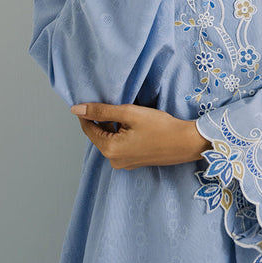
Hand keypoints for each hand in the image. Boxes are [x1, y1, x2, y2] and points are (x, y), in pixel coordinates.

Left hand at [71, 102, 210, 169]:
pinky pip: (121, 145)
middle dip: (104, 119)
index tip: (92, 99)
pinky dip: (123, 133)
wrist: (185, 143)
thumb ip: (102, 111)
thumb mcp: (129, 113)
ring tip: (129, 113)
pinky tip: (136, 124)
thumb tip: (76, 109)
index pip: (88, 128)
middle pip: (100, 134)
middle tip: (117, 103)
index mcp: (109, 149)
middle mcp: (113, 160)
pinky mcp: (134, 161)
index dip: (88, 112)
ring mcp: (124, 163)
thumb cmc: (159, 127)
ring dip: (114, 125)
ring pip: (111, 139)